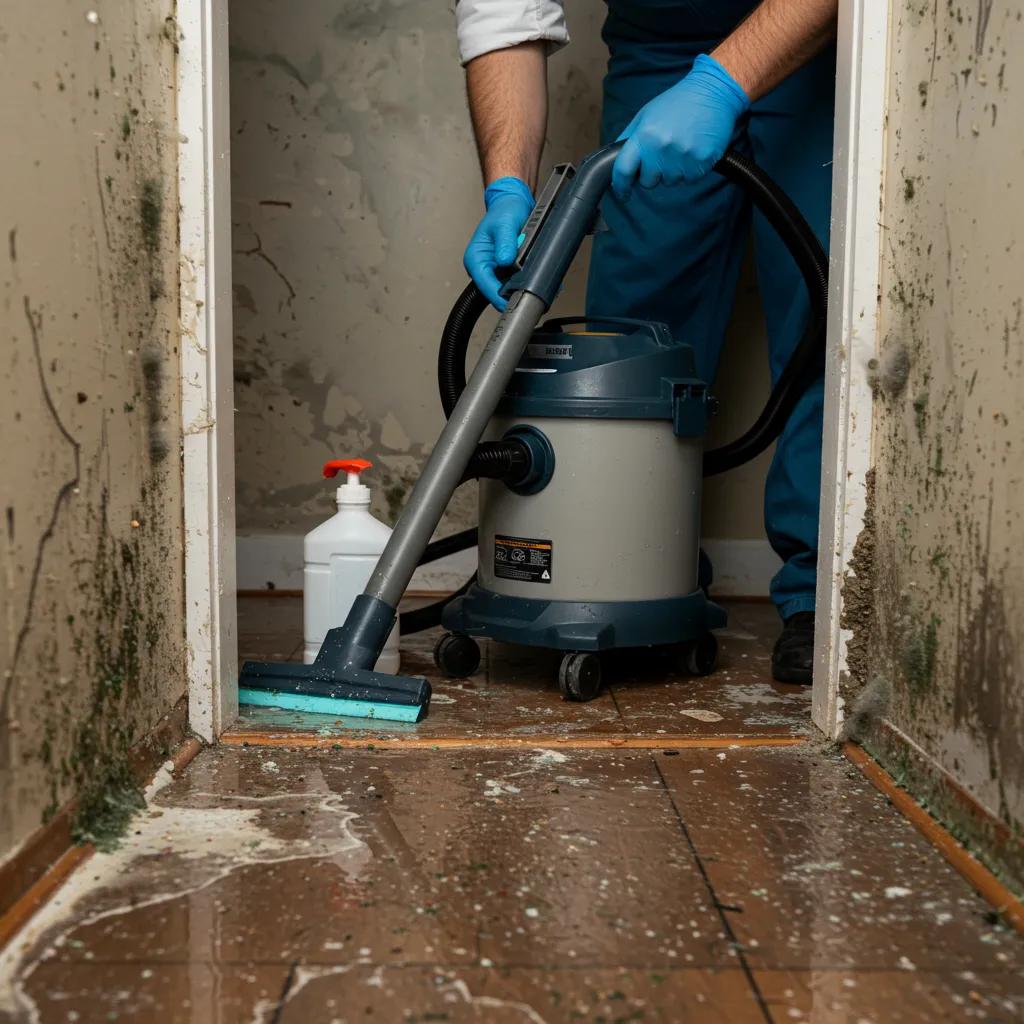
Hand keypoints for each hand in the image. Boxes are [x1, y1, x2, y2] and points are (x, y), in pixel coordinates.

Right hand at [464, 177, 533, 310]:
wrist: (513, 204)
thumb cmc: (504, 210)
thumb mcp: (505, 223)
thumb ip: (505, 242)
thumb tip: (504, 260)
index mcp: (476, 258)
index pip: (484, 284)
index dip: (497, 296)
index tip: (510, 302)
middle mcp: (484, 267)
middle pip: (496, 291)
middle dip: (513, 294)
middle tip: (531, 295)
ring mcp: (496, 271)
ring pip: (508, 289)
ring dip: (523, 288)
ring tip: (538, 286)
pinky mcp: (507, 271)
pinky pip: (517, 282)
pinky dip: (529, 282)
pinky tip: (540, 281)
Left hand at [612, 54, 749, 197]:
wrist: (713, 91)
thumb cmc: (677, 102)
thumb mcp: (646, 115)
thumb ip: (629, 139)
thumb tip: (616, 161)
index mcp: (644, 136)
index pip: (623, 170)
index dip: (620, 186)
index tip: (622, 193)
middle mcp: (661, 149)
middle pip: (647, 182)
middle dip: (652, 173)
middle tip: (662, 154)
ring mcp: (682, 157)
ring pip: (669, 182)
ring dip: (672, 171)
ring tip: (680, 147)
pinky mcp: (701, 162)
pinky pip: (688, 179)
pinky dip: (689, 170)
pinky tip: (692, 150)